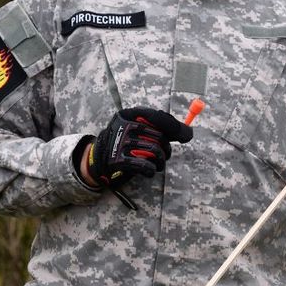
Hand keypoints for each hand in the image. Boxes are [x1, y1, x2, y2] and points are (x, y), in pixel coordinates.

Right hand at [76, 107, 193, 189]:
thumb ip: (161, 127)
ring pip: (155, 152)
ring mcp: (121, 143)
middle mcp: (124, 127)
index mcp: (128, 114)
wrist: (98, 160)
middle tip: (164, 155)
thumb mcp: (138, 129)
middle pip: (159, 137)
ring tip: (156, 163)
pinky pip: (146, 166)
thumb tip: (187, 132)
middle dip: (166, 149)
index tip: (187, 136)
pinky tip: (147, 170)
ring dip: (160, 161)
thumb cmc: (126, 143)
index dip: (175, 127)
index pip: (157, 118)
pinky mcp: (119, 161)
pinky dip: (151, 170)